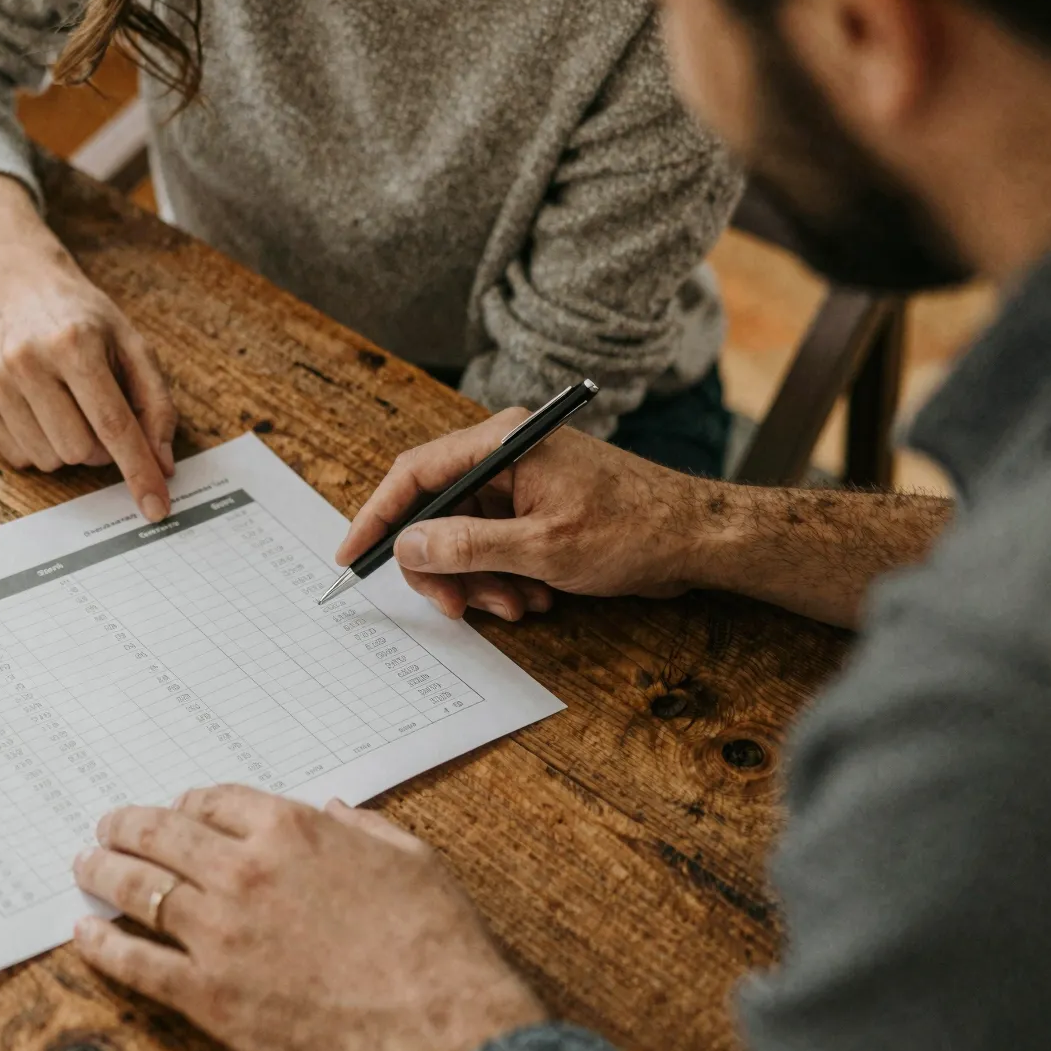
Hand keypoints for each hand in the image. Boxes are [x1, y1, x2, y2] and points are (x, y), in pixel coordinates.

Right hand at [0, 174, 177, 520]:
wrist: (23, 289)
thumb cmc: (86, 322)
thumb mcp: (134, 347)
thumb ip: (156, 405)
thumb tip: (162, 464)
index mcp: (75, 343)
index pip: (113, 425)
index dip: (138, 471)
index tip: (156, 509)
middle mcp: (28, 361)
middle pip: (80, 451)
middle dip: (102, 449)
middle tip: (102, 415)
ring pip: (49, 461)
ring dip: (71, 448)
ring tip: (70, 407)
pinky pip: (20, 458)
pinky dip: (41, 446)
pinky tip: (42, 411)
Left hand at [71, 786, 545, 1050]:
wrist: (427, 1022)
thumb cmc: (431, 941)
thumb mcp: (412, 858)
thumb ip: (366, 828)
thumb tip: (338, 811)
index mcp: (293, 832)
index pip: (218, 801)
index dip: (190, 803)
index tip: (178, 809)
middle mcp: (244, 872)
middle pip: (164, 836)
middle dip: (128, 826)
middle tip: (107, 827)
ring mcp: (218, 933)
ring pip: (139, 891)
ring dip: (104, 872)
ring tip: (85, 866)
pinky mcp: (206, 994)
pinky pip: (138, 965)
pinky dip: (104, 947)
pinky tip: (85, 935)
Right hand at [334, 411, 703, 619]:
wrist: (698, 540)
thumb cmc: (634, 530)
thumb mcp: (543, 547)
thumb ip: (468, 546)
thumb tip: (409, 544)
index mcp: (505, 443)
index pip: (416, 473)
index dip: (378, 516)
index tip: (351, 556)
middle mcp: (509, 455)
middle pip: (438, 513)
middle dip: (444, 567)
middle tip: (458, 608)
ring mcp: (524, 483)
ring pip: (467, 539)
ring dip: (481, 582)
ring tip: (519, 607)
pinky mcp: (540, 510)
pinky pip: (498, 547)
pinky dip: (506, 579)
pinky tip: (539, 598)